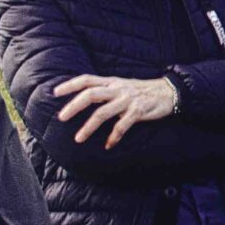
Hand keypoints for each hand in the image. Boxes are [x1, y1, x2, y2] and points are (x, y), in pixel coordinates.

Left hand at [53, 74, 180, 146]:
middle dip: (74, 106)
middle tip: (61, 117)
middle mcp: (118, 89)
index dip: (70, 84)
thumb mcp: (122, 86)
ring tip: (78, 139)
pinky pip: (122, 125)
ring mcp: (128, 100)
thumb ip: (106, 90)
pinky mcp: (139, 111)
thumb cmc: (143, 91)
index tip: (55, 92)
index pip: (86, 79)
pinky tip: (108, 145)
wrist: (170, 92)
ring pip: (103, 112)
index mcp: (112, 82)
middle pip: (90, 94)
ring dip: (89, 126)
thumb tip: (85, 98)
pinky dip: (114, 136)